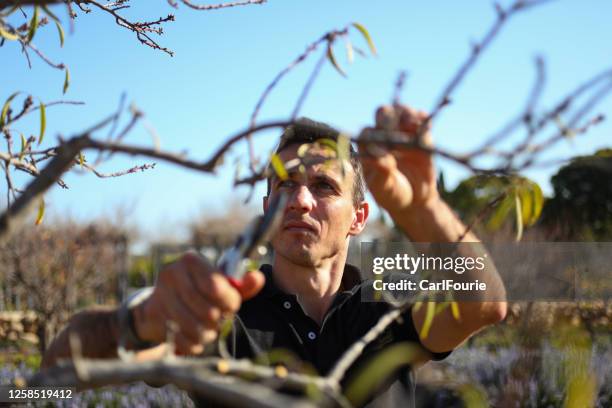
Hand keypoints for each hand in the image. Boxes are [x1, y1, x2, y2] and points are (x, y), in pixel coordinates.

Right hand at [132, 252, 264, 354]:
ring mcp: (160, 295)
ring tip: (208, 330)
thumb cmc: (199, 291)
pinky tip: (195, 340)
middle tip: (218, 320)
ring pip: (194, 327)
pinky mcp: (153, 316)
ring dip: (206, 334)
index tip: (231, 306)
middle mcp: (172, 273)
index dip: (230, 303)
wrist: (161, 302)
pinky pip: (179, 339)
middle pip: (207, 310)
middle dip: (218, 320)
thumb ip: (242, 285)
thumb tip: (258, 278)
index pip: (216, 287)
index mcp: (191, 261)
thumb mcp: (222, 285)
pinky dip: (192, 344)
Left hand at [359, 104, 438, 216]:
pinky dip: (424, 120)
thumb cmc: (392, 194)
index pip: (367, 132)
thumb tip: (380, 154)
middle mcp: (383, 134)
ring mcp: (403, 132)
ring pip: (402, 112)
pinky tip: (424, 125)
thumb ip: (381, 170)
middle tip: (394, 130)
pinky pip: (423, 121)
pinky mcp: (421, 135)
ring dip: (407, 114)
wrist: (414, 200)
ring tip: (411, 123)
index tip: (383, 147)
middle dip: (388, 118)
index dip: (373, 136)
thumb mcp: (384, 187)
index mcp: (367, 146)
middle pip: (383, 113)